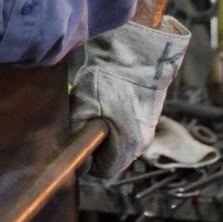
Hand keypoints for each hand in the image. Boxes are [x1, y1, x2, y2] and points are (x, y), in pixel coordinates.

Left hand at [69, 16, 190, 179]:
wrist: (136, 51)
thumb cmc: (109, 80)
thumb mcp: (83, 108)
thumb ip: (78, 134)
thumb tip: (74, 151)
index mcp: (128, 147)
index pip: (102, 171)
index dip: (85, 160)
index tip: (75, 141)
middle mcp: (142, 141)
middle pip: (112, 155)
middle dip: (95, 143)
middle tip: (81, 121)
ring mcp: (147, 126)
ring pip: (120, 139)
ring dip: (105, 129)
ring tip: (93, 107)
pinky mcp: (148, 111)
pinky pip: (127, 125)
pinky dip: (115, 117)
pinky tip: (105, 99)